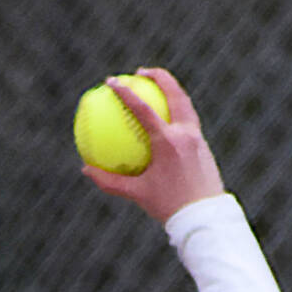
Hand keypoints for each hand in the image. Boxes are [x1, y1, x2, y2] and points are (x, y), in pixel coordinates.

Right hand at [82, 70, 224, 223]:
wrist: (204, 219)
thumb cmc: (169, 208)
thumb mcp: (137, 195)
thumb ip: (110, 182)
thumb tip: (86, 170)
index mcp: (168, 142)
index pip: (143, 108)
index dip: (125, 92)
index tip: (112, 81)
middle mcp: (185, 133)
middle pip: (173, 93)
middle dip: (158, 76)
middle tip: (141, 72)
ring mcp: (197, 137)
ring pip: (185, 103)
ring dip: (171, 90)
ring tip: (157, 88)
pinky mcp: (204, 145)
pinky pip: (189, 120)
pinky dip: (177, 111)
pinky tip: (168, 118)